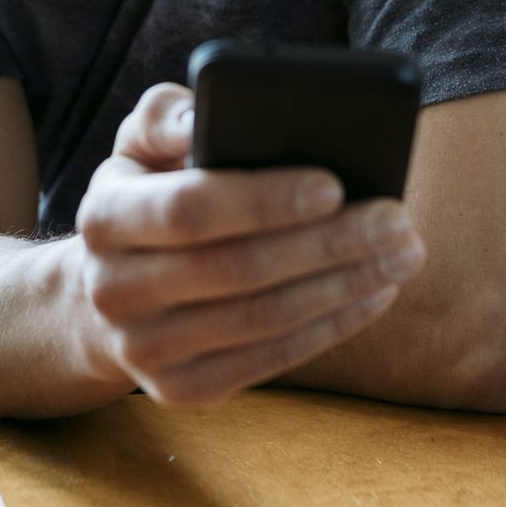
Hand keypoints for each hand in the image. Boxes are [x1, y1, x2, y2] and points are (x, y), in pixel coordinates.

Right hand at [72, 83, 426, 407]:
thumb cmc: (151, 192)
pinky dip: (333, 326)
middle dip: (328, 244)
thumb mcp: (143, 143)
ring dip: (344, 286)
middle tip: (396, 220)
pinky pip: (271, 360)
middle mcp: (112, 290)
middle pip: (237, 269)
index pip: (190, 208)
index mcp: (103, 217)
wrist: (107, 290)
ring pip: (262, 319)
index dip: (264, 199)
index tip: (335, 184)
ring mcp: (144, 349)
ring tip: (401, 254)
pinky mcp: (182, 389)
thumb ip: (171, 117)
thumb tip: (205, 121)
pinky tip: (375, 292)